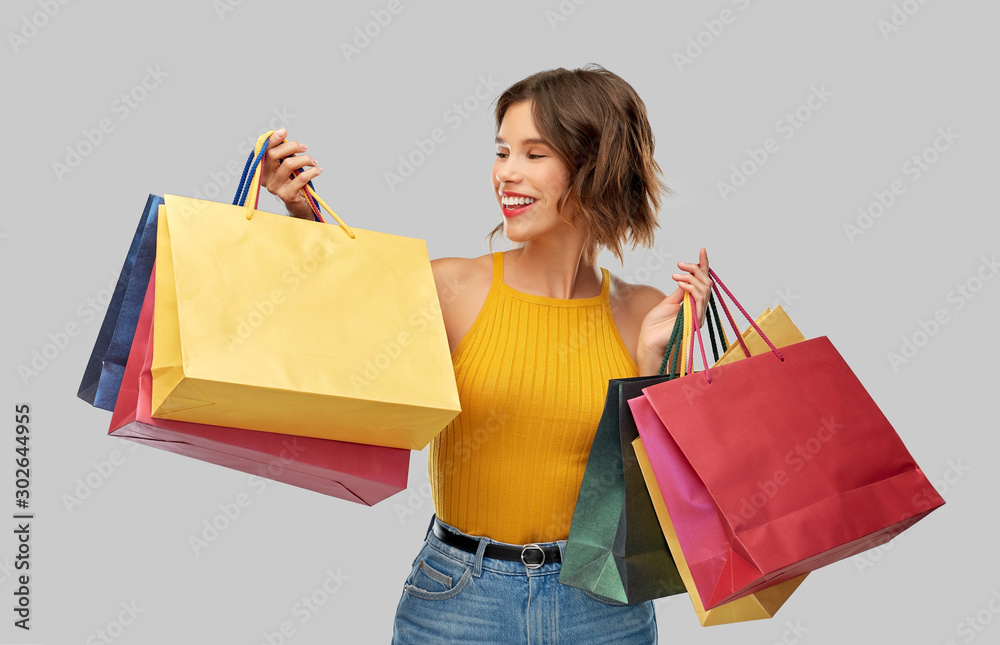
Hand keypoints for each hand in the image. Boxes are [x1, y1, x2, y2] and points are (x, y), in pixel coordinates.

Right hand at [259, 129, 322, 219]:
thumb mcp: (287, 166)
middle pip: (273, 155)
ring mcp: (274, 187)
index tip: (284, 131)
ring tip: (314, 162)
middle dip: (291, 146)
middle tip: (305, 147)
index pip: (264, 150)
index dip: (272, 139)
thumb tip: (284, 136)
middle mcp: (265, 178)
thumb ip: (283, 154)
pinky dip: (312, 172)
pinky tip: (318, 170)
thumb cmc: (293, 182)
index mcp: (263, 168)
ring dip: (304, 159)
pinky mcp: (286, 195)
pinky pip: (300, 178)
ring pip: (288, 164)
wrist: (299, 205)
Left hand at [636, 248, 712, 370]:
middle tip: (680, 265)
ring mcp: (698, 315)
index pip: (702, 282)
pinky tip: (680, 283)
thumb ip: (680, 291)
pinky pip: (699, 299)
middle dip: (695, 269)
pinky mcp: (694, 320)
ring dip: (691, 278)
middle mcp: (699, 309)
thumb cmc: (655, 325)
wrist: (648, 341)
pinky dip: (691, 288)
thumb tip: (686, 278)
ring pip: (705, 289)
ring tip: (676, 275)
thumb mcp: (668, 302)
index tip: (702, 250)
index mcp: (693, 304)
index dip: (704, 266)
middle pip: (706, 283)